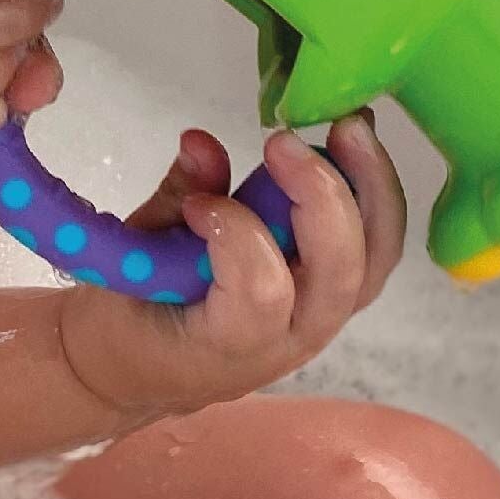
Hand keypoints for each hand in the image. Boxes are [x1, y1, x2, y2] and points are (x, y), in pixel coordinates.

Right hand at [59, 111, 407, 420]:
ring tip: (348, 128)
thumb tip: (202, 142)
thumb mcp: (125, 265)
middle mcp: (292, 339)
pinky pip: (374, 252)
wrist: (141, 370)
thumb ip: (170, 204)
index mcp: (229, 344)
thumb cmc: (127, 321)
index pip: (263, 293)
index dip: (238, 236)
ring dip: (368, 188)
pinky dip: (373, 197)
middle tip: (284, 139)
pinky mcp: (333, 296)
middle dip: (321, 196)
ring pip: (374, 261)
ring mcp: (321, 318)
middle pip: (338, 272)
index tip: (196, 204)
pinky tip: (352, 147)